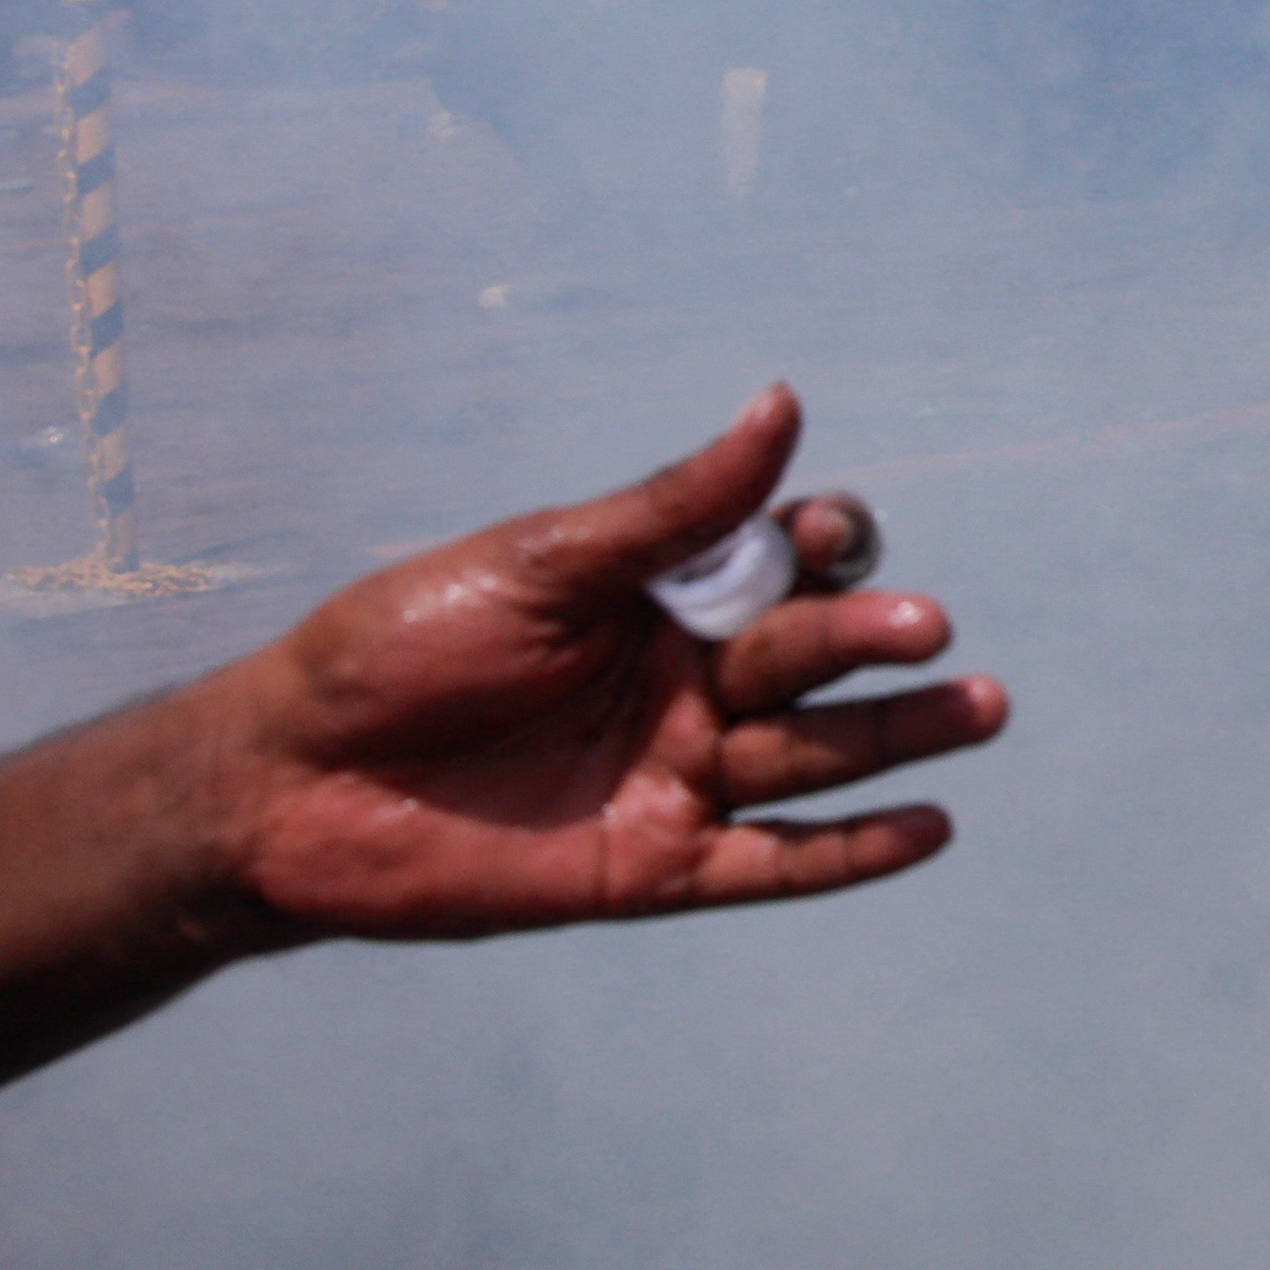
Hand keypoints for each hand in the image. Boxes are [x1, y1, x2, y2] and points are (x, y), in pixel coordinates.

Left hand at [198, 386, 1005, 944]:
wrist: (287, 781)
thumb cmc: (396, 647)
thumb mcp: (539, 561)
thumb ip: (671, 507)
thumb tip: (782, 403)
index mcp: (659, 596)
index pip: (780, 564)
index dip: (816, 549)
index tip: (820, 539)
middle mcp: (684, 681)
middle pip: (812, 655)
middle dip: (871, 638)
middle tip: (921, 629)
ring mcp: (677, 775)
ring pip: (816, 755)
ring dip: (903, 735)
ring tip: (982, 710)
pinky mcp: (655, 866)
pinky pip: (775, 863)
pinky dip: (854, 853)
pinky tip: (932, 829)